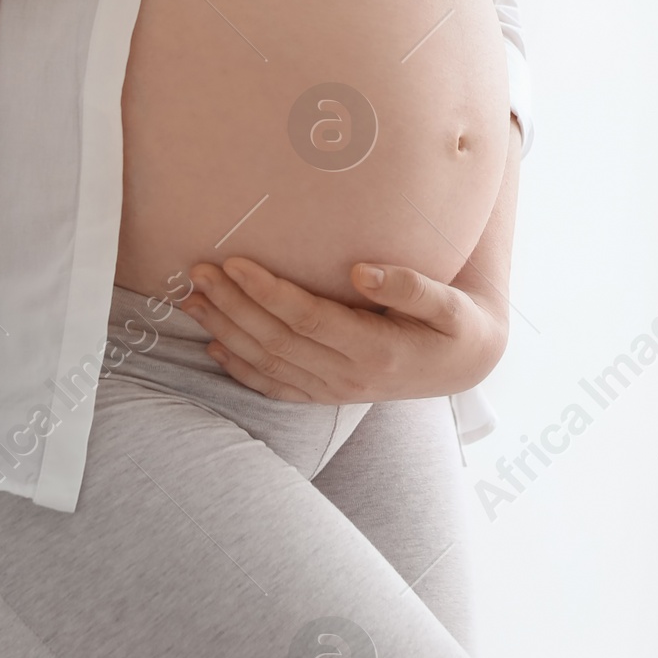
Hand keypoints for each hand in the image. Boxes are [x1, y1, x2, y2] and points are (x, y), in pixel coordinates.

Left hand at [176, 252, 507, 402]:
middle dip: (232, 305)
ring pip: (266, 364)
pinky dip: (238, 368)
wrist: (466, 366)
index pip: (306, 320)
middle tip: (197, 270)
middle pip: (275, 341)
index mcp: (376, 352)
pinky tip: (212, 346)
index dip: (267, 292)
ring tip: (192, 298)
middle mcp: (348, 378)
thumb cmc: (458, 324)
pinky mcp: (325, 395)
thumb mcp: (452, 304)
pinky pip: (273, 387)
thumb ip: (411, 286)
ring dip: (225, 330)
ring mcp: (333, 392)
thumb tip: (361, 270)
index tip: (235, 262)